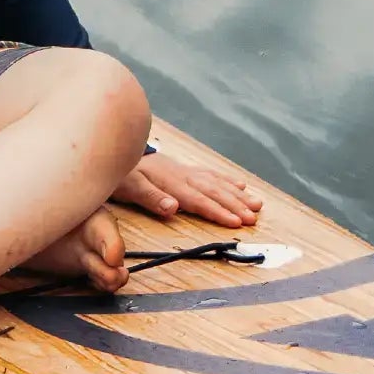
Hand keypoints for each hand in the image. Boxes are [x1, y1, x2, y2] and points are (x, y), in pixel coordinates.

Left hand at [115, 144, 263, 230]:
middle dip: (236, 205)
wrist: (116, 151)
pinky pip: (211, 174)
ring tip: (257, 204)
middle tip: (253, 218)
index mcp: (172, 184)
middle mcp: (184, 176)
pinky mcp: (185, 169)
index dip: (219, 212)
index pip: (200, 200)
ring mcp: (186, 171)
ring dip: (237, 195)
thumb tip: (174, 207)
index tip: (236, 222)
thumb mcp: (131, 189)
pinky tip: (240, 185)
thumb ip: (152, 198)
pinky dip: (227, 180)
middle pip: (214, 192)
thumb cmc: (123, 176)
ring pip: (217, 183)